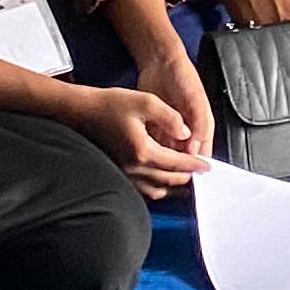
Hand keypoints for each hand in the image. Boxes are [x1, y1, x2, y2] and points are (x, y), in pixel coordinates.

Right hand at [73, 82, 209, 196]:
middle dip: (186, 176)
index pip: (175, 164)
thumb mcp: (145, 101)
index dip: (194, 165)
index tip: (207, 166)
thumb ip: (170, 117)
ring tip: (185, 178)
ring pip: (155, 189)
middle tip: (200, 172)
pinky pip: (142, 189)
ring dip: (172, 185)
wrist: (82, 112)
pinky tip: (162, 179)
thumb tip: (186, 132)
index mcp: (142, 151)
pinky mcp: (117, 173)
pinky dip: (157, 186)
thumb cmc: (111, 104)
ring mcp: (124, 173)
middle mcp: (133, 168)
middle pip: (167, 179)